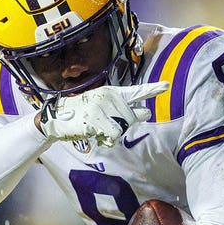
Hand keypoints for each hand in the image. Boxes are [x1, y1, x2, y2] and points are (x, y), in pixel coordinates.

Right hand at [39, 82, 168, 146]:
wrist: (57, 118)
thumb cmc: (83, 114)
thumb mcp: (103, 106)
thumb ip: (124, 110)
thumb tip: (146, 113)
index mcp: (113, 92)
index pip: (136, 91)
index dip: (152, 89)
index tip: (166, 86)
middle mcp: (110, 97)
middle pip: (132, 118)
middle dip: (123, 125)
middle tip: (106, 124)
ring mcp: (102, 107)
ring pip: (122, 128)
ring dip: (111, 134)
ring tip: (96, 127)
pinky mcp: (95, 119)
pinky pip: (112, 135)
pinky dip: (106, 139)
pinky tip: (95, 133)